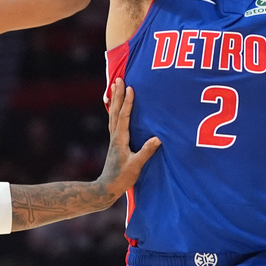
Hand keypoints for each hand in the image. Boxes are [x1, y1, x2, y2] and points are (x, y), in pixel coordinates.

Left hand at [97, 78, 160, 202]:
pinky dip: (114, 109)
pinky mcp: (115, 141)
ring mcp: (114, 138)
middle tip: (119, 78)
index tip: (130, 88)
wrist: (107, 187)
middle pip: (115, 110)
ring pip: (113, 113)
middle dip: (117, 94)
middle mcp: (115, 135)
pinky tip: (115, 106)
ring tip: (115, 85)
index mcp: (120, 139)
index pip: (124, 116)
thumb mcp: (136, 165)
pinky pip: (114, 120)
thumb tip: (158, 138)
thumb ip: (146, 152)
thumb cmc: (122, 178)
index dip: (127, 102)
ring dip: (115, 98)